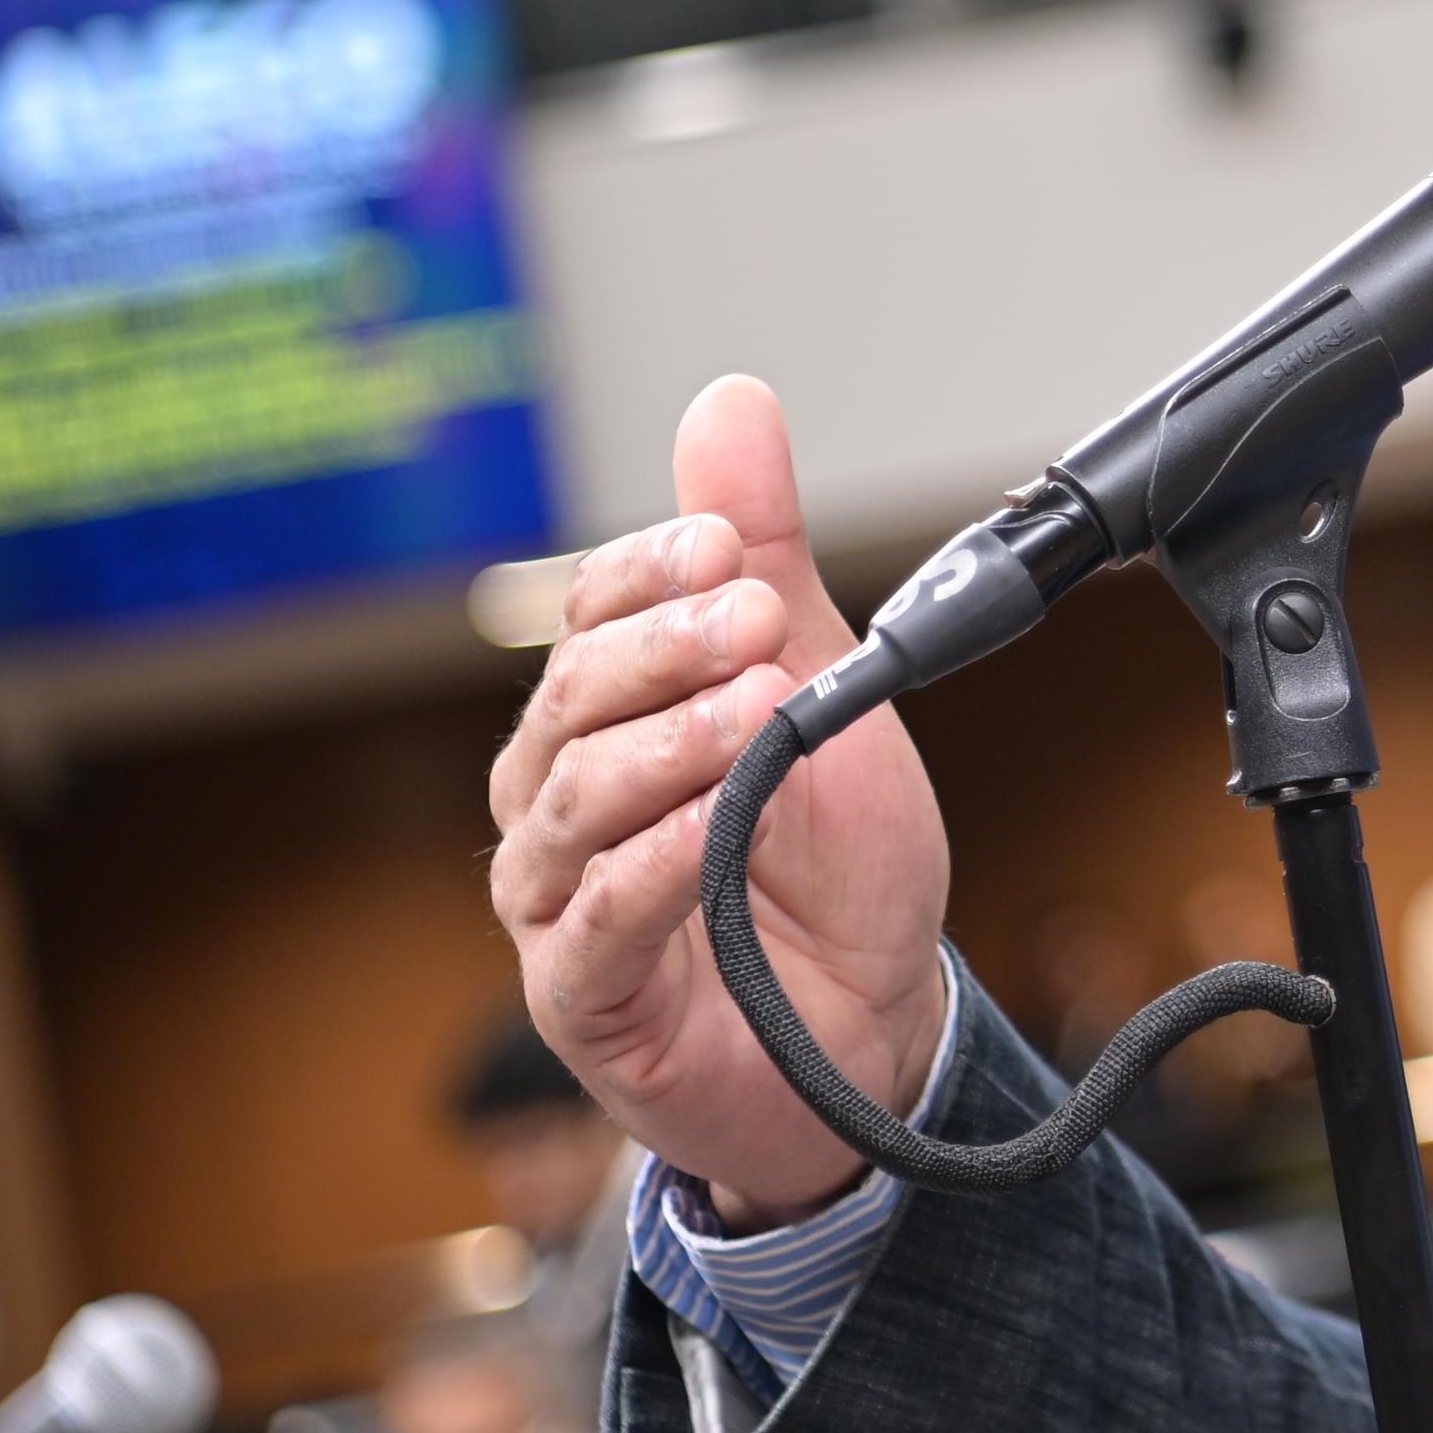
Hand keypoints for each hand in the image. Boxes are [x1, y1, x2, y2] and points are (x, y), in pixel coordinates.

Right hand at [490, 377, 953, 1224]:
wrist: (876, 1032)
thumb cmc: (829, 870)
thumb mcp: (821, 691)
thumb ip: (768, 558)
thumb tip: (731, 401)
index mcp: (604, 721)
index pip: (586, 617)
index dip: (647, 573)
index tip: (727, 545)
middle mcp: (557, 806)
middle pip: (571, 700)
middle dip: (665, 650)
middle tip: (756, 621)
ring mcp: (558, 907)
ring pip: (572, 804)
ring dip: (666, 749)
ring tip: (752, 719)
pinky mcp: (582, 1000)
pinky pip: (596, 921)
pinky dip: (654, 863)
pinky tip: (714, 823)